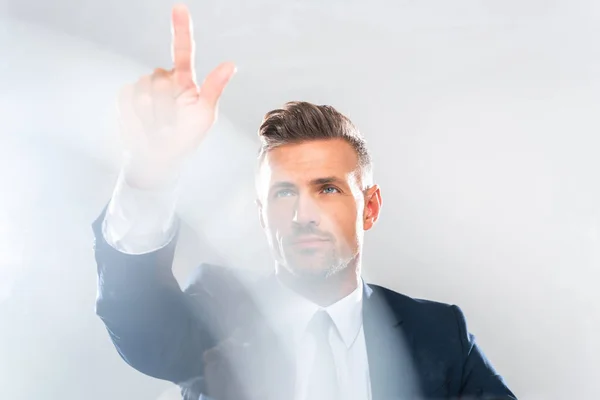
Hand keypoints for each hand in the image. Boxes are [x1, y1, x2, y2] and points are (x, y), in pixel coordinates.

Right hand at [118, 4, 235, 187]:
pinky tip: (143, 127)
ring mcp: (143, 86)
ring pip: (146, 91)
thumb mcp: (204, 116)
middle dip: (167, 106)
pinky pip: (129, 99)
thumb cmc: (185, 138)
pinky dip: (138, 117)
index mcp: (184, 81)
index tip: (179, 8)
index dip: (181, 29)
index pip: (183, 50)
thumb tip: (231, 63)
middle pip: (162, 78)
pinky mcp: (125, 96)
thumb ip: (214, 88)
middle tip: (171, 125)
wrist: (159, 159)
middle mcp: (163, 79)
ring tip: (159, 128)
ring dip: (154, 116)